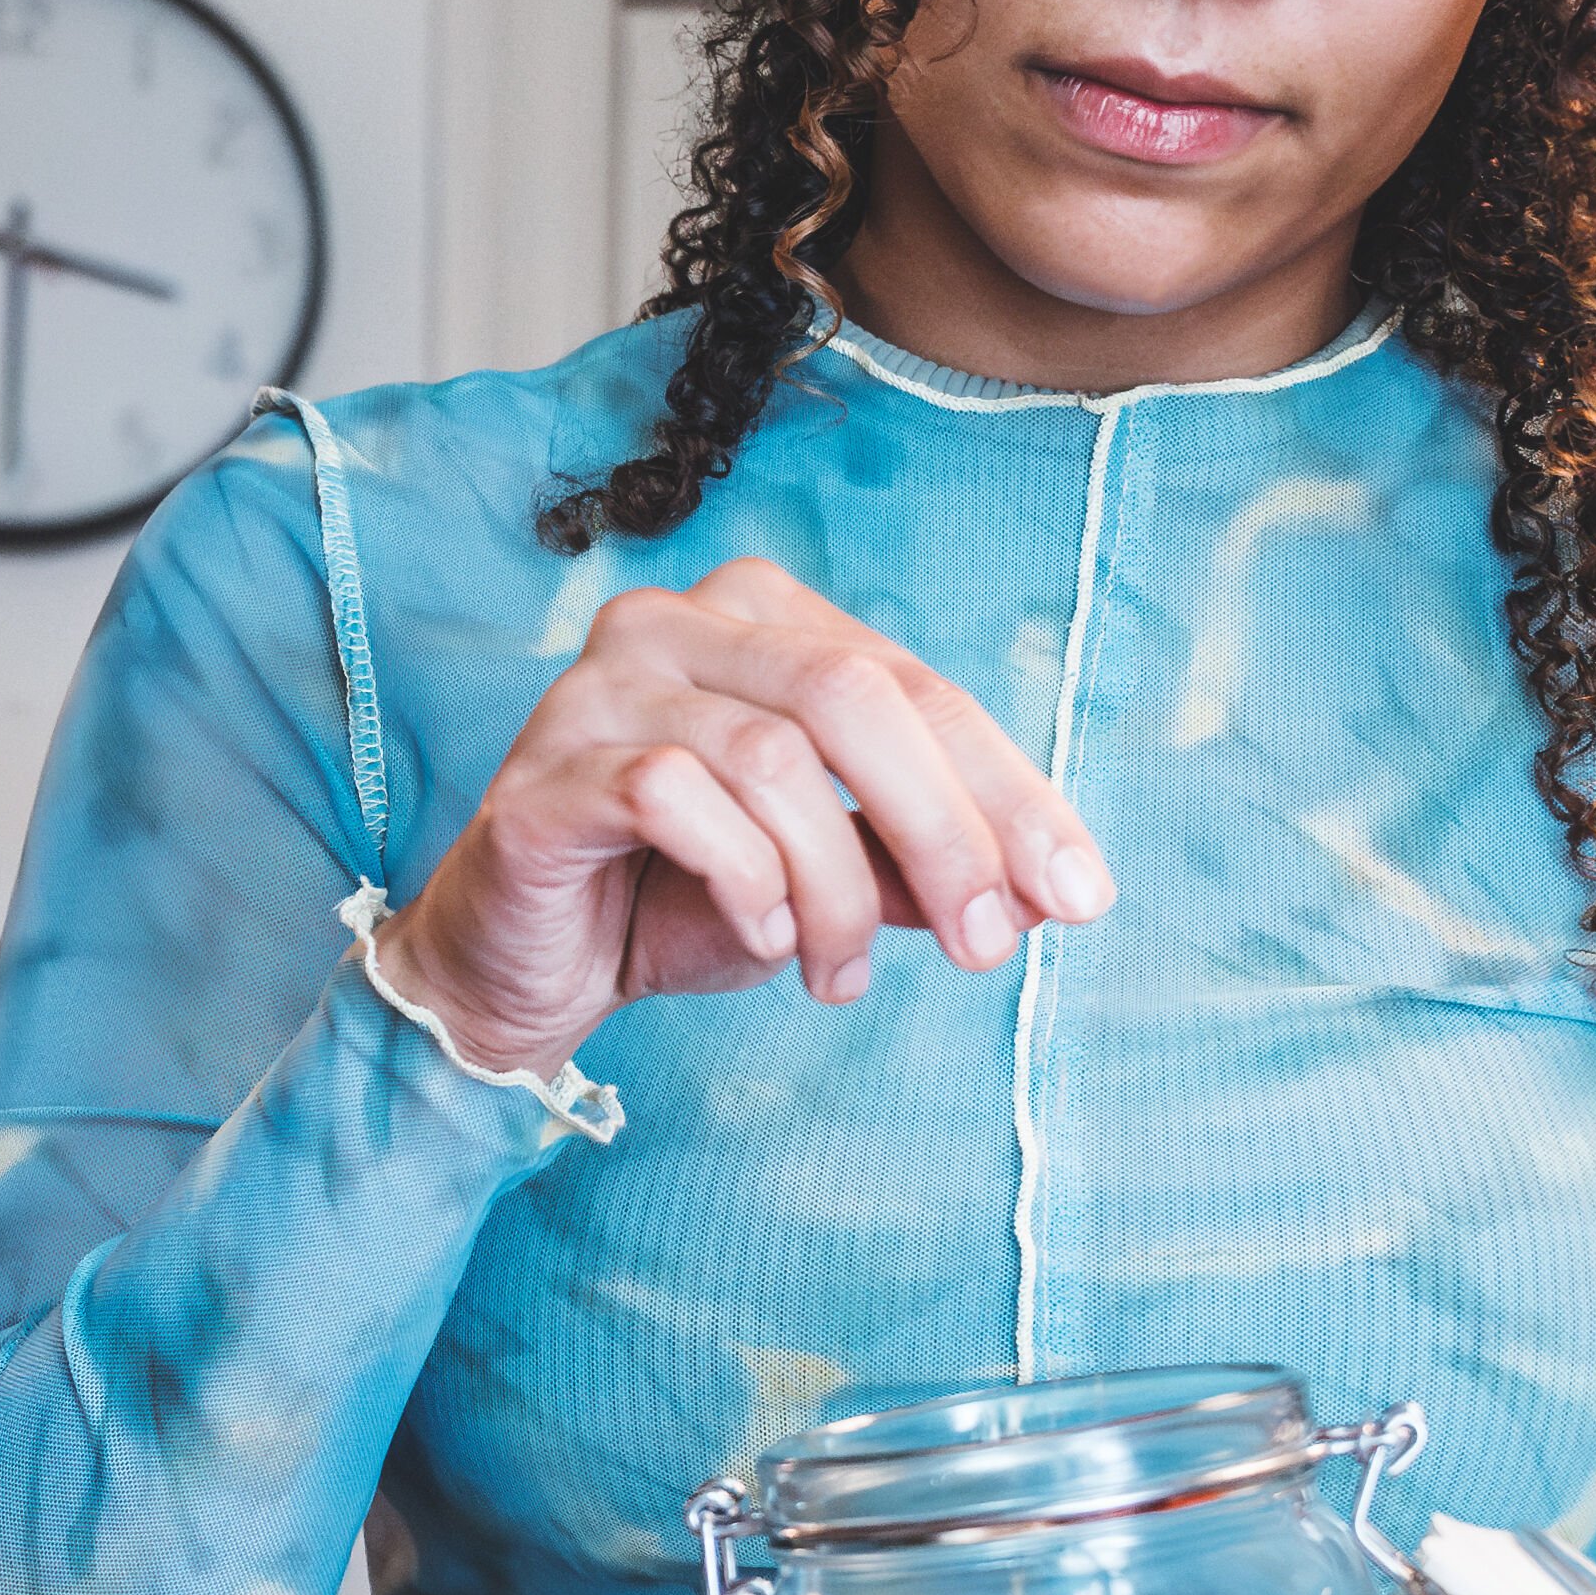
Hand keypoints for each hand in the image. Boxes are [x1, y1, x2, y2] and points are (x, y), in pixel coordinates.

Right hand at [392, 557, 1112, 1075]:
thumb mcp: (823, 883)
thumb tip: (1042, 893)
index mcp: (764, 619)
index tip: (1078, 897)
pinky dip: (743, 880)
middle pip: (855, 699)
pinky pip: (675, 797)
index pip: (916, 688)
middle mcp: (679, 622)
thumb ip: (916, 866)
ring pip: (772, 758)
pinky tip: (760, 941)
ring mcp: (603, 685)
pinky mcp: (549, 768)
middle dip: (945, 833)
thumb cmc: (673, 900)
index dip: (1010, 794)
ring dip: (835, 889)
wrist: (517, 968)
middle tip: (986, 949)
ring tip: (839, 975)